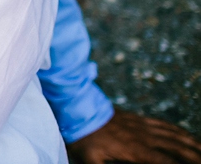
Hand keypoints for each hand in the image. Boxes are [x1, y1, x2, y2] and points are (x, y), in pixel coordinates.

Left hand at [67, 109, 200, 163]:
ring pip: (174, 135)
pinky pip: (163, 124)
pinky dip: (178, 131)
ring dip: (191, 144)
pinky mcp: (138, 119)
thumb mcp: (89, 160)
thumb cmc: (83, 136)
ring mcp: (142, 126)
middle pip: (176, 148)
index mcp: (135, 150)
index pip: (165, 162)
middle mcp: (144, 137)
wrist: (78, 107)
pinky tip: (185, 134)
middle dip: (194, 156)